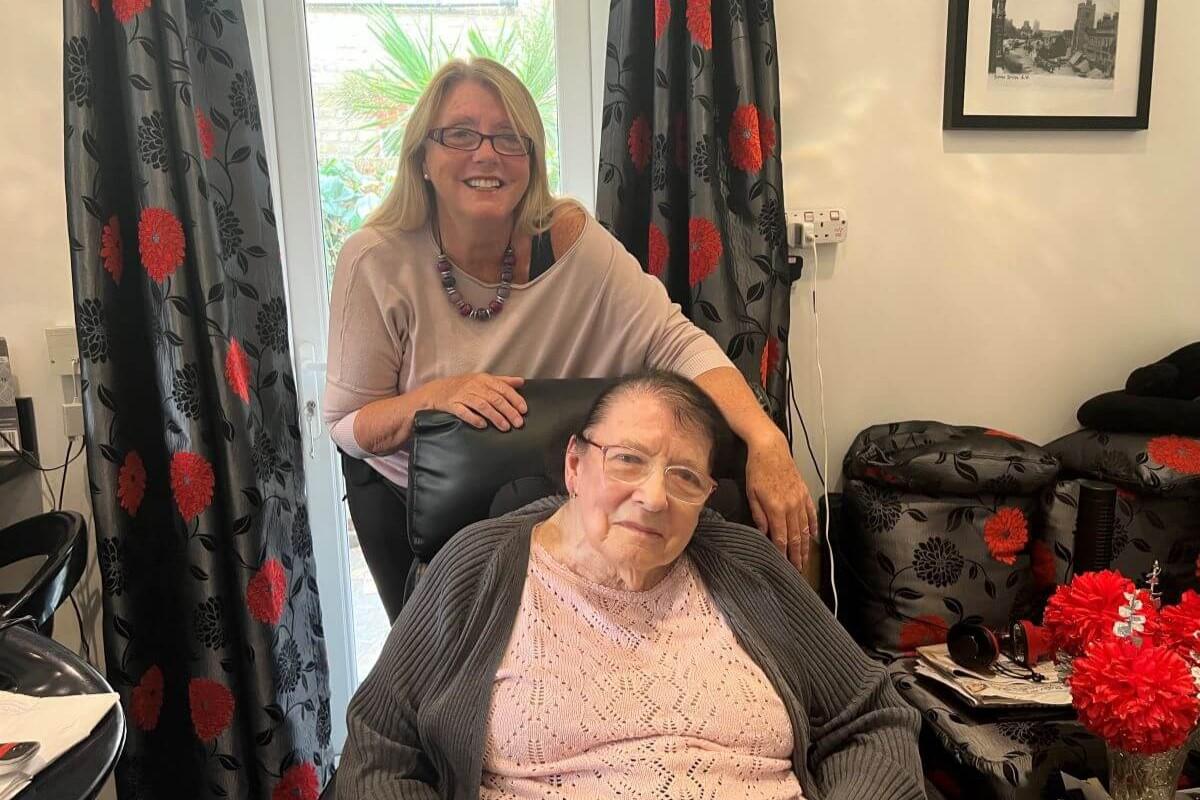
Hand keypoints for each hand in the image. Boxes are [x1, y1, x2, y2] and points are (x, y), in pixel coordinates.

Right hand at [429, 373, 526, 430]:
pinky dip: (474, 419)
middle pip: (495, 398)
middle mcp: (474, 386)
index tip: (524, 410)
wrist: (437, 391)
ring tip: (505, 427)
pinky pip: (464, 412)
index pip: (503, 388)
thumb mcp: (483, 380)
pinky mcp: (452, 404)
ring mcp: (462, 395)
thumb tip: (521, 382)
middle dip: (508, 411)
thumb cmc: (464, 386)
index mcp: (484, 379)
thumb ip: (503, 381)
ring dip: (495, 417)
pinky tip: (483, 426)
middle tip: (518, 423)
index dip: (515, 399)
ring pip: (482, 405)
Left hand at [744, 432, 818, 571]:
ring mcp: (800, 500)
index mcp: (776, 508)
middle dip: (796, 555)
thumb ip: (759, 514)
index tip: (784, 565)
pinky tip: (813, 537)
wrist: (770, 448)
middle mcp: (791, 506)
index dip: (783, 553)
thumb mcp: (751, 493)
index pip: (780, 537)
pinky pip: (811, 513)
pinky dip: (813, 526)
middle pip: (795, 536)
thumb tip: (764, 532)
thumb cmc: (757, 469)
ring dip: (805, 545)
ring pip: (805, 528)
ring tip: (805, 559)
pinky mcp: (804, 492)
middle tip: (798, 570)